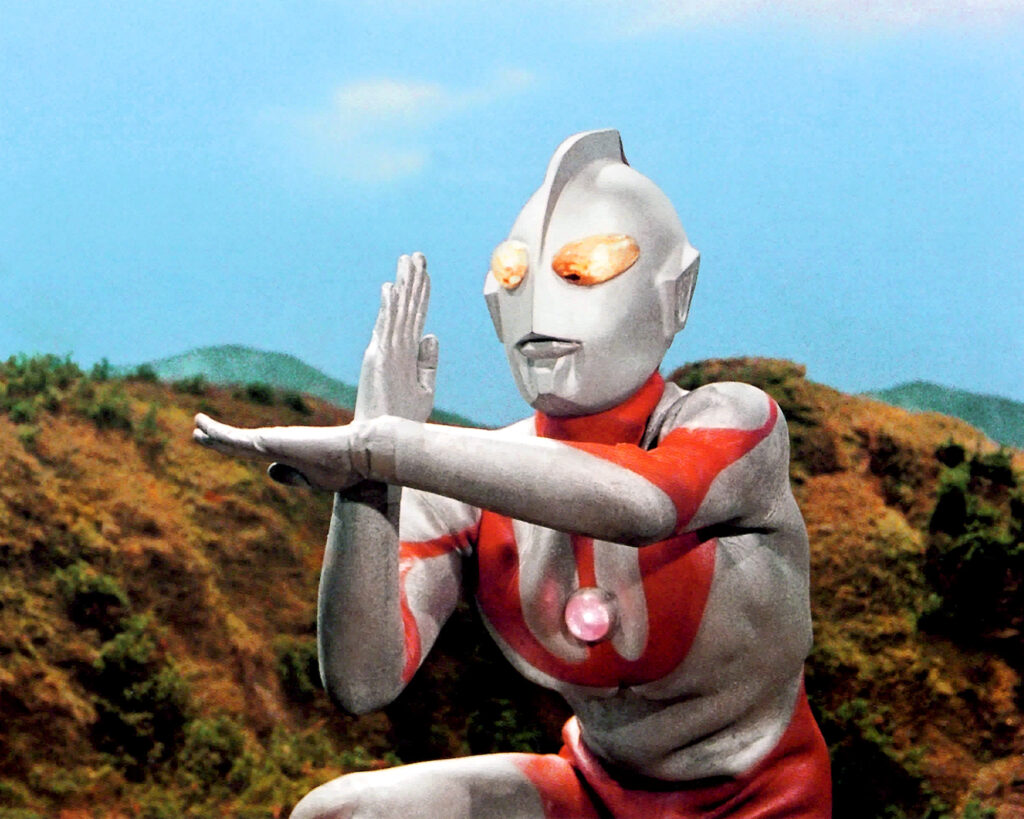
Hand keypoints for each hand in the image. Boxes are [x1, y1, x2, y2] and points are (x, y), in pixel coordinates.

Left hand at [193, 414, 364, 491]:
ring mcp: (271, 441)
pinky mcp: (269, 441)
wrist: (356, 456)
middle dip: (217, 437)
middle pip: (238, 442)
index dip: (233, 446)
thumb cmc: (342, 470)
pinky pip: (234, 439)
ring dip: (212, 432)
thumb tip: (269, 472)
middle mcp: (275, 444)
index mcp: (285, 454)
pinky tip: (202, 428)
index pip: (251, 451)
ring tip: (197, 424)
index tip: (220, 443)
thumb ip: (291, 476)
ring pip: (232, 439)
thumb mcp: (313, 479)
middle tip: (198, 430)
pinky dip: (217, 432)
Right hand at [354, 252, 437, 421]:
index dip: (419, 294)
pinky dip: (389, 308)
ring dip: (403, 286)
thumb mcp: (424, 390)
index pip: (414, 317)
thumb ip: (427, 363)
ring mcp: (385, 352)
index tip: (423, 273)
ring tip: (408, 261)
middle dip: (412, 281)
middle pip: (406, 308)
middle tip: (416, 255)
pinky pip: (386, 328)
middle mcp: (392, 348)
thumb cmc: (401, 420)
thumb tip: (432, 335)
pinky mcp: (378, 360)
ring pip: (398, 312)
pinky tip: (391, 289)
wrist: (383, 442)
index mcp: (403, 354)